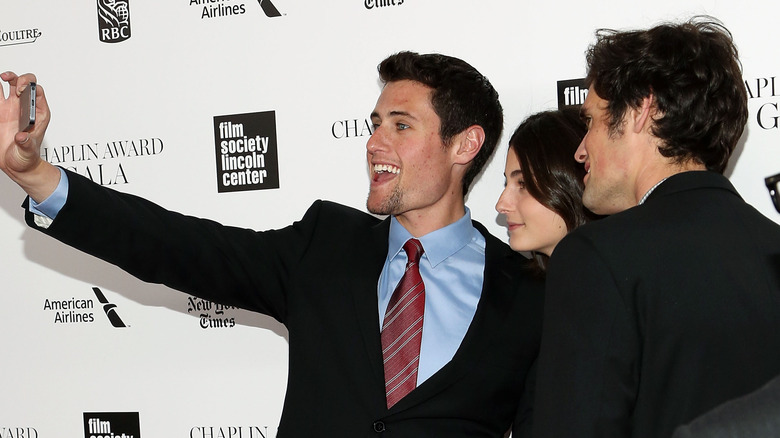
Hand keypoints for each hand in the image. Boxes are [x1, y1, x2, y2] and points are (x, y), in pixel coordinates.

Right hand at [0, 71, 58, 201]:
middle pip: (24, 84)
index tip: (20, 91)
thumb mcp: (28, 151)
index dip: (30, 87)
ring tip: (1, 77)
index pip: (37, 92)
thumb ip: (26, 143)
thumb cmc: (27, 157)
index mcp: (38, 114)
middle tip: (10, 82)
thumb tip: (21, 137)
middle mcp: (24, 108)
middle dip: (18, 78)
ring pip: (9, 86)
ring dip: (6, 78)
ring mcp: (11, 108)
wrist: (16, 165)